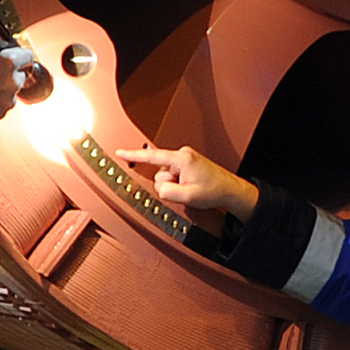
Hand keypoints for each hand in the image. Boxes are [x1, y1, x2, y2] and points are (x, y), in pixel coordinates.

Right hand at [0, 34, 23, 124]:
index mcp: (10, 62)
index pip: (27, 54)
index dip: (18, 52)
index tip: (11, 53)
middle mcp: (13, 82)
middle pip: (21, 73)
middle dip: (10, 70)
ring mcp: (7, 100)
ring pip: (12, 89)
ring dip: (2, 85)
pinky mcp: (0, 113)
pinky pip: (2, 102)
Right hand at [126, 142, 258, 224]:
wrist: (229, 190)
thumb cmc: (214, 190)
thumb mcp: (189, 197)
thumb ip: (168, 193)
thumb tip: (159, 188)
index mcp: (182, 159)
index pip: (152, 156)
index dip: (133, 155)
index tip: (119, 152)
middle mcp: (183, 155)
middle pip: (160, 173)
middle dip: (168, 185)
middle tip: (185, 190)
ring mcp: (185, 158)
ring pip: (166, 176)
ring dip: (174, 185)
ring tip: (191, 188)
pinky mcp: (187, 163)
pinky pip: (173, 175)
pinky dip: (178, 183)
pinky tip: (191, 186)